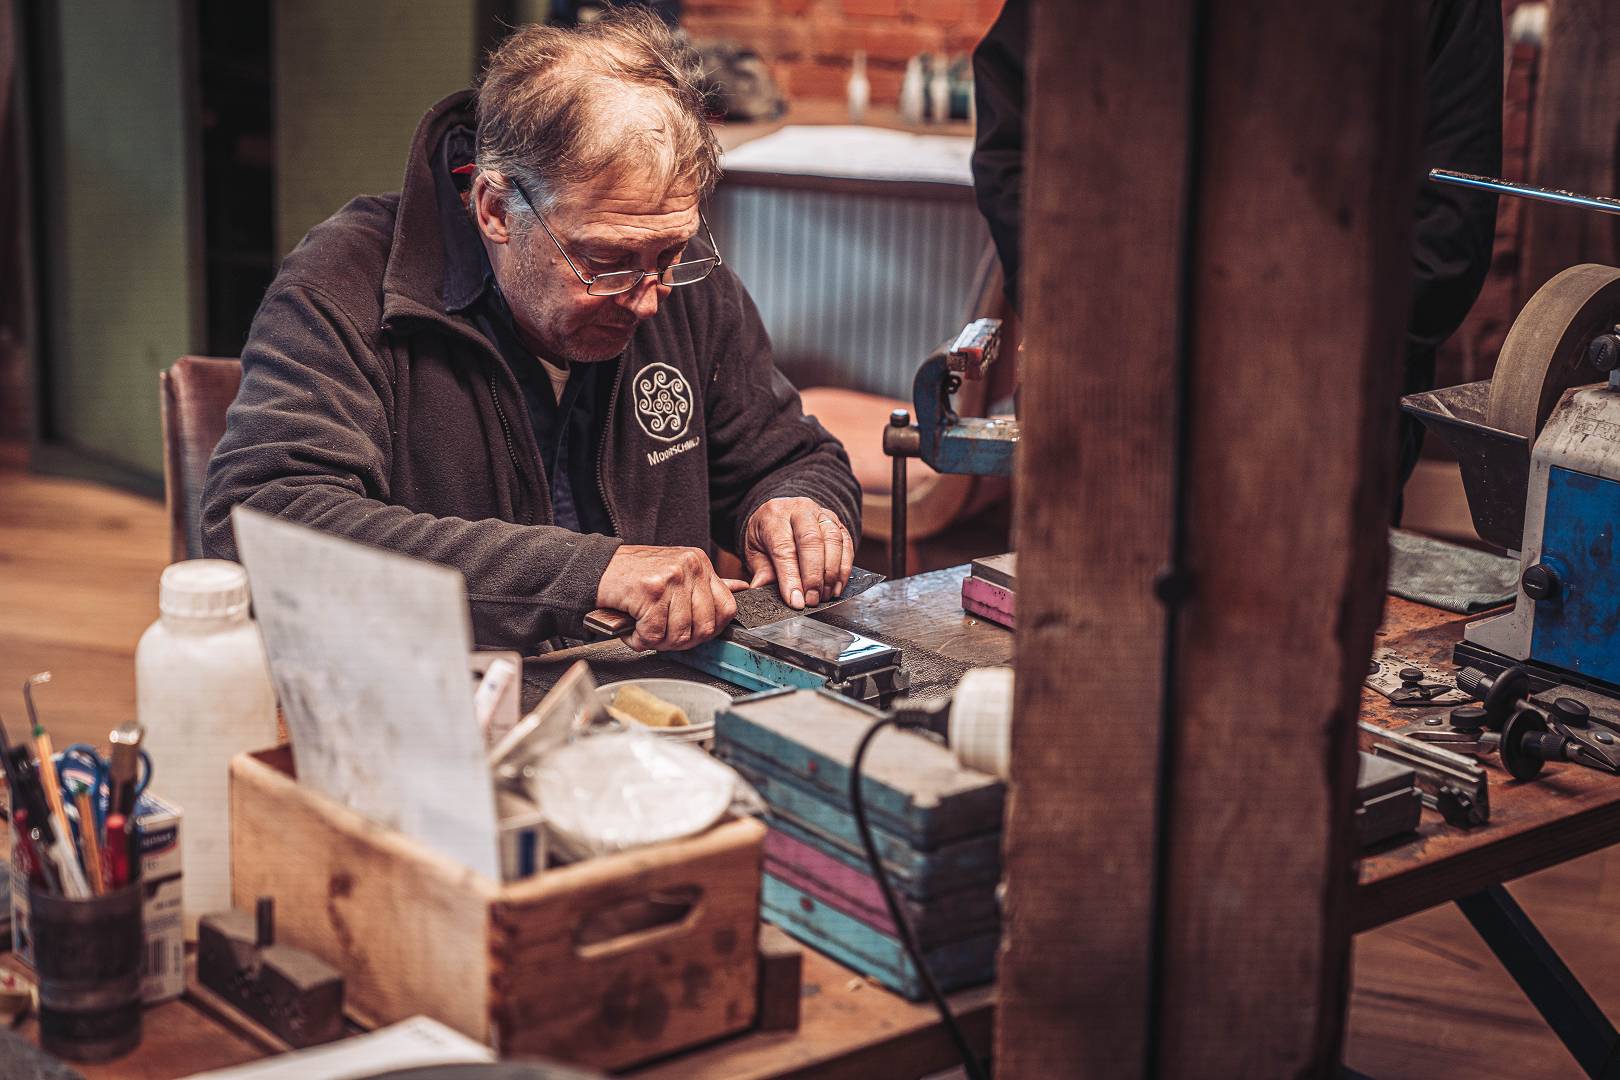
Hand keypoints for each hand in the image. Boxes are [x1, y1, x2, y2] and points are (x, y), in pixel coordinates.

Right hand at [596, 545, 747, 651]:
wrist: (594, 568)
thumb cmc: (633, 576)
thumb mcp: (676, 573)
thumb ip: (706, 585)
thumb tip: (741, 589)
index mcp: (699, 563)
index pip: (727, 607)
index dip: (710, 630)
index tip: (692, 634)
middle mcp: (690, 567)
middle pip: (705, 627)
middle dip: (681, 641)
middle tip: (662, 636)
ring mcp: (671, 578)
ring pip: (680, 634)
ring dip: (658, 642)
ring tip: (644, 629)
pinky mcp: (651, 591)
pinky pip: (654, 634)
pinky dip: (639, 640)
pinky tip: (632, 628)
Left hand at [742, 497, 853, 608]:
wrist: (782, 514)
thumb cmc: (767, 535)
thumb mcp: (754, 551)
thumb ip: (761, 571)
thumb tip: (761, 590)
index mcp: (774, 516)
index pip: (783, 548)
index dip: (790, 577)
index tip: (795, 600)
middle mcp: (800, 510)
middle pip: (811, 541)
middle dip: (813, 576)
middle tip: (812, 600)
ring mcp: (822, 515)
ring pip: (833, 541)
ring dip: (831, 573)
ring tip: (824, 596)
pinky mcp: (839, 523)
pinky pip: (847, 544)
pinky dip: (844, 568)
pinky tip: (837, 586)